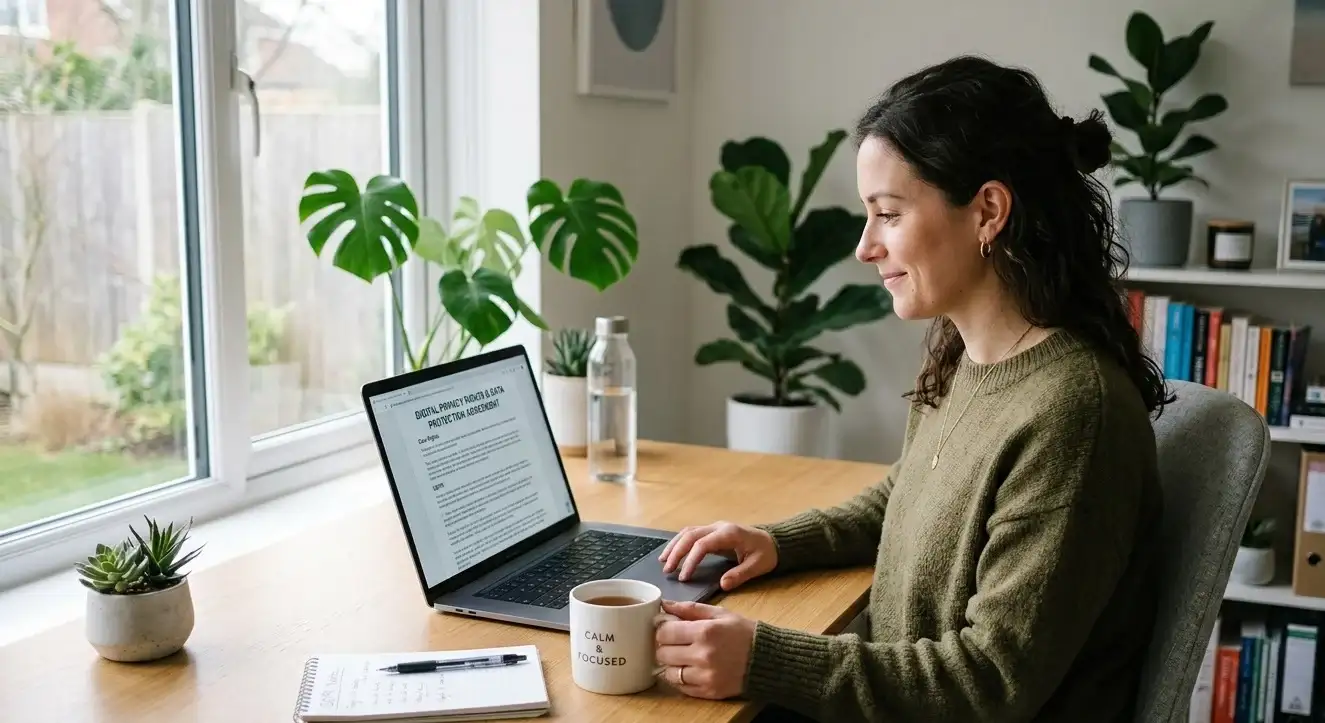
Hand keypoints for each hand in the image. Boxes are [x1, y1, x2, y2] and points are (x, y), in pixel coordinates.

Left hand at [655, 600, 755, 699]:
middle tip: (675, 643)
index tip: (668, 629)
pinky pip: (681, 687)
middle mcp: (703, 655)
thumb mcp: (719, 614)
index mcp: (705, 632)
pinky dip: (681, 679)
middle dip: (665, 647)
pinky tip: (691, 669)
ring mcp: (705, 676)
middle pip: (663, 653)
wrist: (766, 659)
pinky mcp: (709, 692)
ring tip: (683, 658)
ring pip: (669, 672)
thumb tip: (664, 605)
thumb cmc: (742, 633)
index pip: (664, 632)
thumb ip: (690, 609)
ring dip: (672, 664)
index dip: (663, 630)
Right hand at [658, 521, 776, 590]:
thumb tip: (722, 585)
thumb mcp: (757, 566)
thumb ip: (740, 575)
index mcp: (729, 534)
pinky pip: (692, 534)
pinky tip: (672, 554)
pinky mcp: (713, 532)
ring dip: (674, 545)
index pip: (703, 544)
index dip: (691, 560)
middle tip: (667, 570)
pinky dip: (680, 543)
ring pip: (688, 532)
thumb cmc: (766, 554)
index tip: (684, 576)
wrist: (774, 542)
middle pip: (690, 535)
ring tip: (663, 561)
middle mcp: (719, 527)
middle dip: (676, 552)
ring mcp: (715, 527)